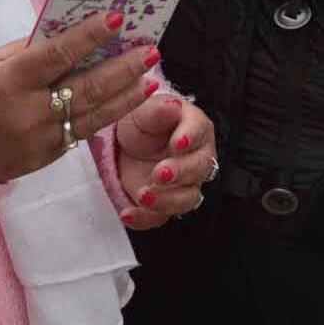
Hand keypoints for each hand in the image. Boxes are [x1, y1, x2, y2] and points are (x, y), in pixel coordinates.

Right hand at [0, 13, 159, 182]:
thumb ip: (28, 50)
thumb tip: (68, 32)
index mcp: (9, 82)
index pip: (58, 54)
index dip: (89, 35)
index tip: (116, 17)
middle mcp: (28, 113)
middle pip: (87, 88)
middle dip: (123, 68)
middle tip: (150, 50)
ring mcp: (39, 140)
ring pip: (94, 116)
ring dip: (126, 96)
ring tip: (150, 78)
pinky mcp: (44, 158)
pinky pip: (80, 134)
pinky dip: (103, 116)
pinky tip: (123, 102)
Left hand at [112, 91, 218, 228]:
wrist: (124, 145)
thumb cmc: (142, 123)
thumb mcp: (144, 110)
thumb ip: (158, 110)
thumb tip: (173, 106)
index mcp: (195, 129)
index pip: (199, 132)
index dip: (190, 138)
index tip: (176, 143)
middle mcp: (196, 159)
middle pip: (199, 169)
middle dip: (180, 172)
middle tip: (159, 173)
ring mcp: (182, 185)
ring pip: (186, 199)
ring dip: (166, 200)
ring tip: (142, 195)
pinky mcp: (164, 204)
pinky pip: (159, 217)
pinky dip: (144, 218)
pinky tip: (127, 213)